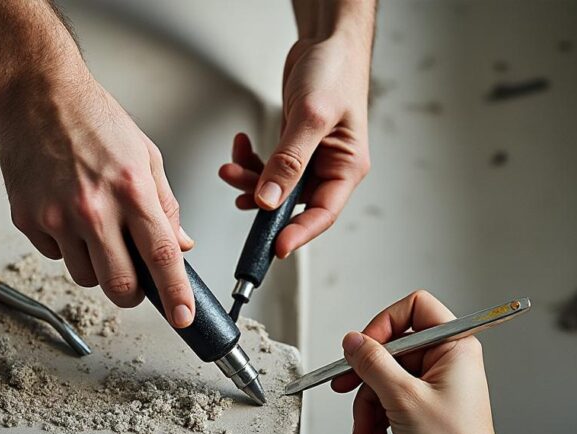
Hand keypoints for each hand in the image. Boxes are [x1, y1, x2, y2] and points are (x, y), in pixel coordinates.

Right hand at [0, 76, 195, 327]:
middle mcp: (93, 208)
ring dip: (96, 266)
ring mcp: (56, 217)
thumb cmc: (93, 120)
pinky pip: (54, 256)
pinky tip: (66, 213)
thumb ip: (165, 205)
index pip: (160, 256)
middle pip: (120, 285)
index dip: (175, 293)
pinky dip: (65, 247)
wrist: (37, 96)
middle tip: (136, 283)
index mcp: (130, 190)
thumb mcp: (145, 156)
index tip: (184, 317)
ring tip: (94, 227)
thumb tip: (180, 245)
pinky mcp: (28, 220)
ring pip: (85, 276)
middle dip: (133, 294)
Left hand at [218, 35, 370, 257]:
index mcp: (346, 167)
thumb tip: (269, 199)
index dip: (298, 234)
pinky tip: (240, 150)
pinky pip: (269, 168)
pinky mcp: (294, 147)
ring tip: (229, 170)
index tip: (275, 248)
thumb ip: (289, 161)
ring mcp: (311, 158)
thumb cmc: (336, 71)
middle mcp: (330, 167)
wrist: (327, 42)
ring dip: (250, 182)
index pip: (322, 213)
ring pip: (276, 188)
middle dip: (262, 203)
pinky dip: (251, 163)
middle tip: (238, 196)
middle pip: (294, 204)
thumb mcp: (312, 116)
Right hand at [331, 290, 511, 433]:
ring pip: (386, 378)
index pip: (414, 308)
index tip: (364, 349)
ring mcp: (436, 385)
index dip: (384, 325)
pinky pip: (391, 400)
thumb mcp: (402, 398)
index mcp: (454, 346)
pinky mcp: (426, 408)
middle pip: (392, 349)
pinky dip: (378, 419)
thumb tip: (352, 341)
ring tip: (366, 431)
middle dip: (367, 378)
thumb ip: (372, 363)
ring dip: (369, 406)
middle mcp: (447, 361)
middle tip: (346, 388)